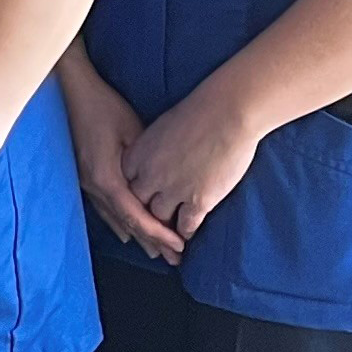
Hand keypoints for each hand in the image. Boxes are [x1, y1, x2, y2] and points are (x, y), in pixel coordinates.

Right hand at [59, 62, 184, 262]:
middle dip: (151, 242)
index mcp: (107, 178)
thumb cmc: (105, 108)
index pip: (137, 217)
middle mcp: (94, 186)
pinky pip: (103, 208)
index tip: (180, 247)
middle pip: (126, 223)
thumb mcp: (133, 133)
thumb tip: (157, 189)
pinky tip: (125, 232)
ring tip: (154, 253)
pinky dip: (119, 222)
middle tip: (173, 260)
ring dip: (136, 235)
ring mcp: (86, 182)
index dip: (159, 235)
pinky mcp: (84, 175)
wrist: (73, 91)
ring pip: (114, 218)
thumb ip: (144, 165)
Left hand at [123, 91, 261, 240]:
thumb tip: (154, 157)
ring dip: (163, 229)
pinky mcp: (198, 201)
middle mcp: (150, 176)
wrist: (226, 113)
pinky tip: (187, 238)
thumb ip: (152, 148)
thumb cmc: (198, 112)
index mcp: (138, 155)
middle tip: (148, 226)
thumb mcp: (162, 128)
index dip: (132, 193)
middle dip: (143, 215)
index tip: (137, 200)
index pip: (126, 183)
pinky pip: (186, 225)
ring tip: (166, 238)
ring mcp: (173, 190)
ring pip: (160, 218)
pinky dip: (185, 233)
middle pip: (138, 204)